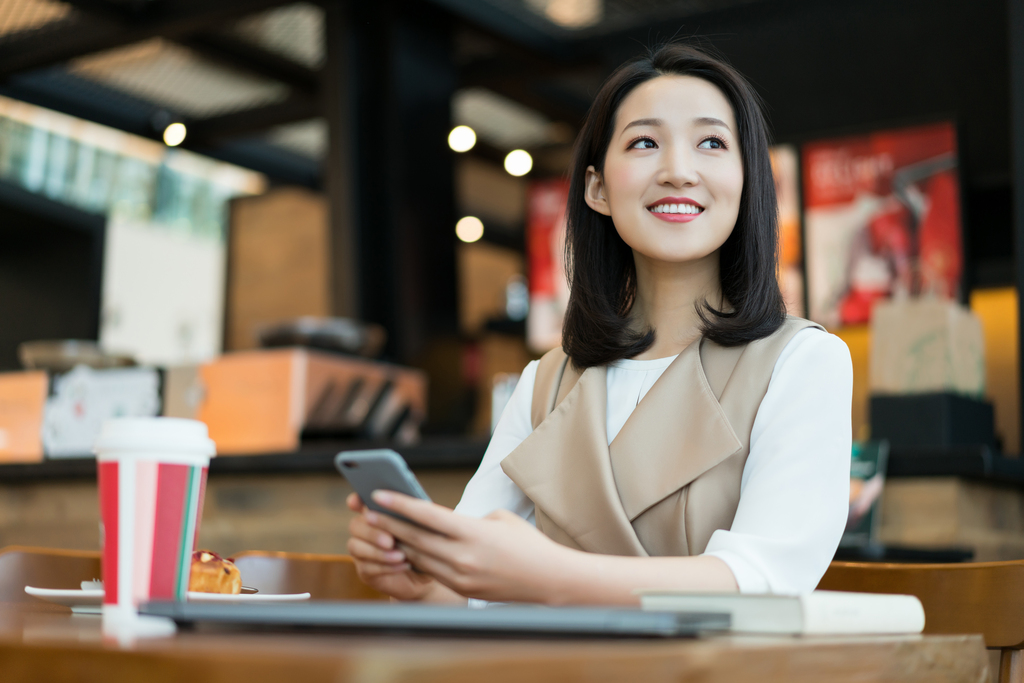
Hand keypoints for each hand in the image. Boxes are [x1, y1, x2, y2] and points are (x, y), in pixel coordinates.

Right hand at [345, 493, 436, 600]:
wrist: (428, 573)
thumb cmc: (426, 544)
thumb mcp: (423, 527)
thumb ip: (413, 515)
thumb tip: (412, 506)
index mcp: (378, 513)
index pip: (359, 502)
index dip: (355, 500)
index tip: (357, 503)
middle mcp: (365, 530)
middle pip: (355, 525)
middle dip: (372, 533)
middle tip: (390, 541)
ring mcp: (362, 551)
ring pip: (356, 547)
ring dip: (378, 552)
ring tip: (401, 555)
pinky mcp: (365, 571)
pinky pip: (367, 568)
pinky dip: (386, 566)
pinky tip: (403, 565)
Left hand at [365, 490, 575, 602]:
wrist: (548, 580)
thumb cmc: (527, 544)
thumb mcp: (499, 519)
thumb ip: (468, 519)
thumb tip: (445, 522)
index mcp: (473, 533)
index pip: (428, 516)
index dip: (400, 504)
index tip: (379, 495)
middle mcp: (462, 557)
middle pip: (415, 538)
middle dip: (389, 524)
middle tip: (368, 512)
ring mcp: (460, 576)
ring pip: (419, 557)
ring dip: (398, 543)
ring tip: (381, 530)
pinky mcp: (462, 590)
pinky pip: (431, 571)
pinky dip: (416, 559)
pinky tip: (405, 550)